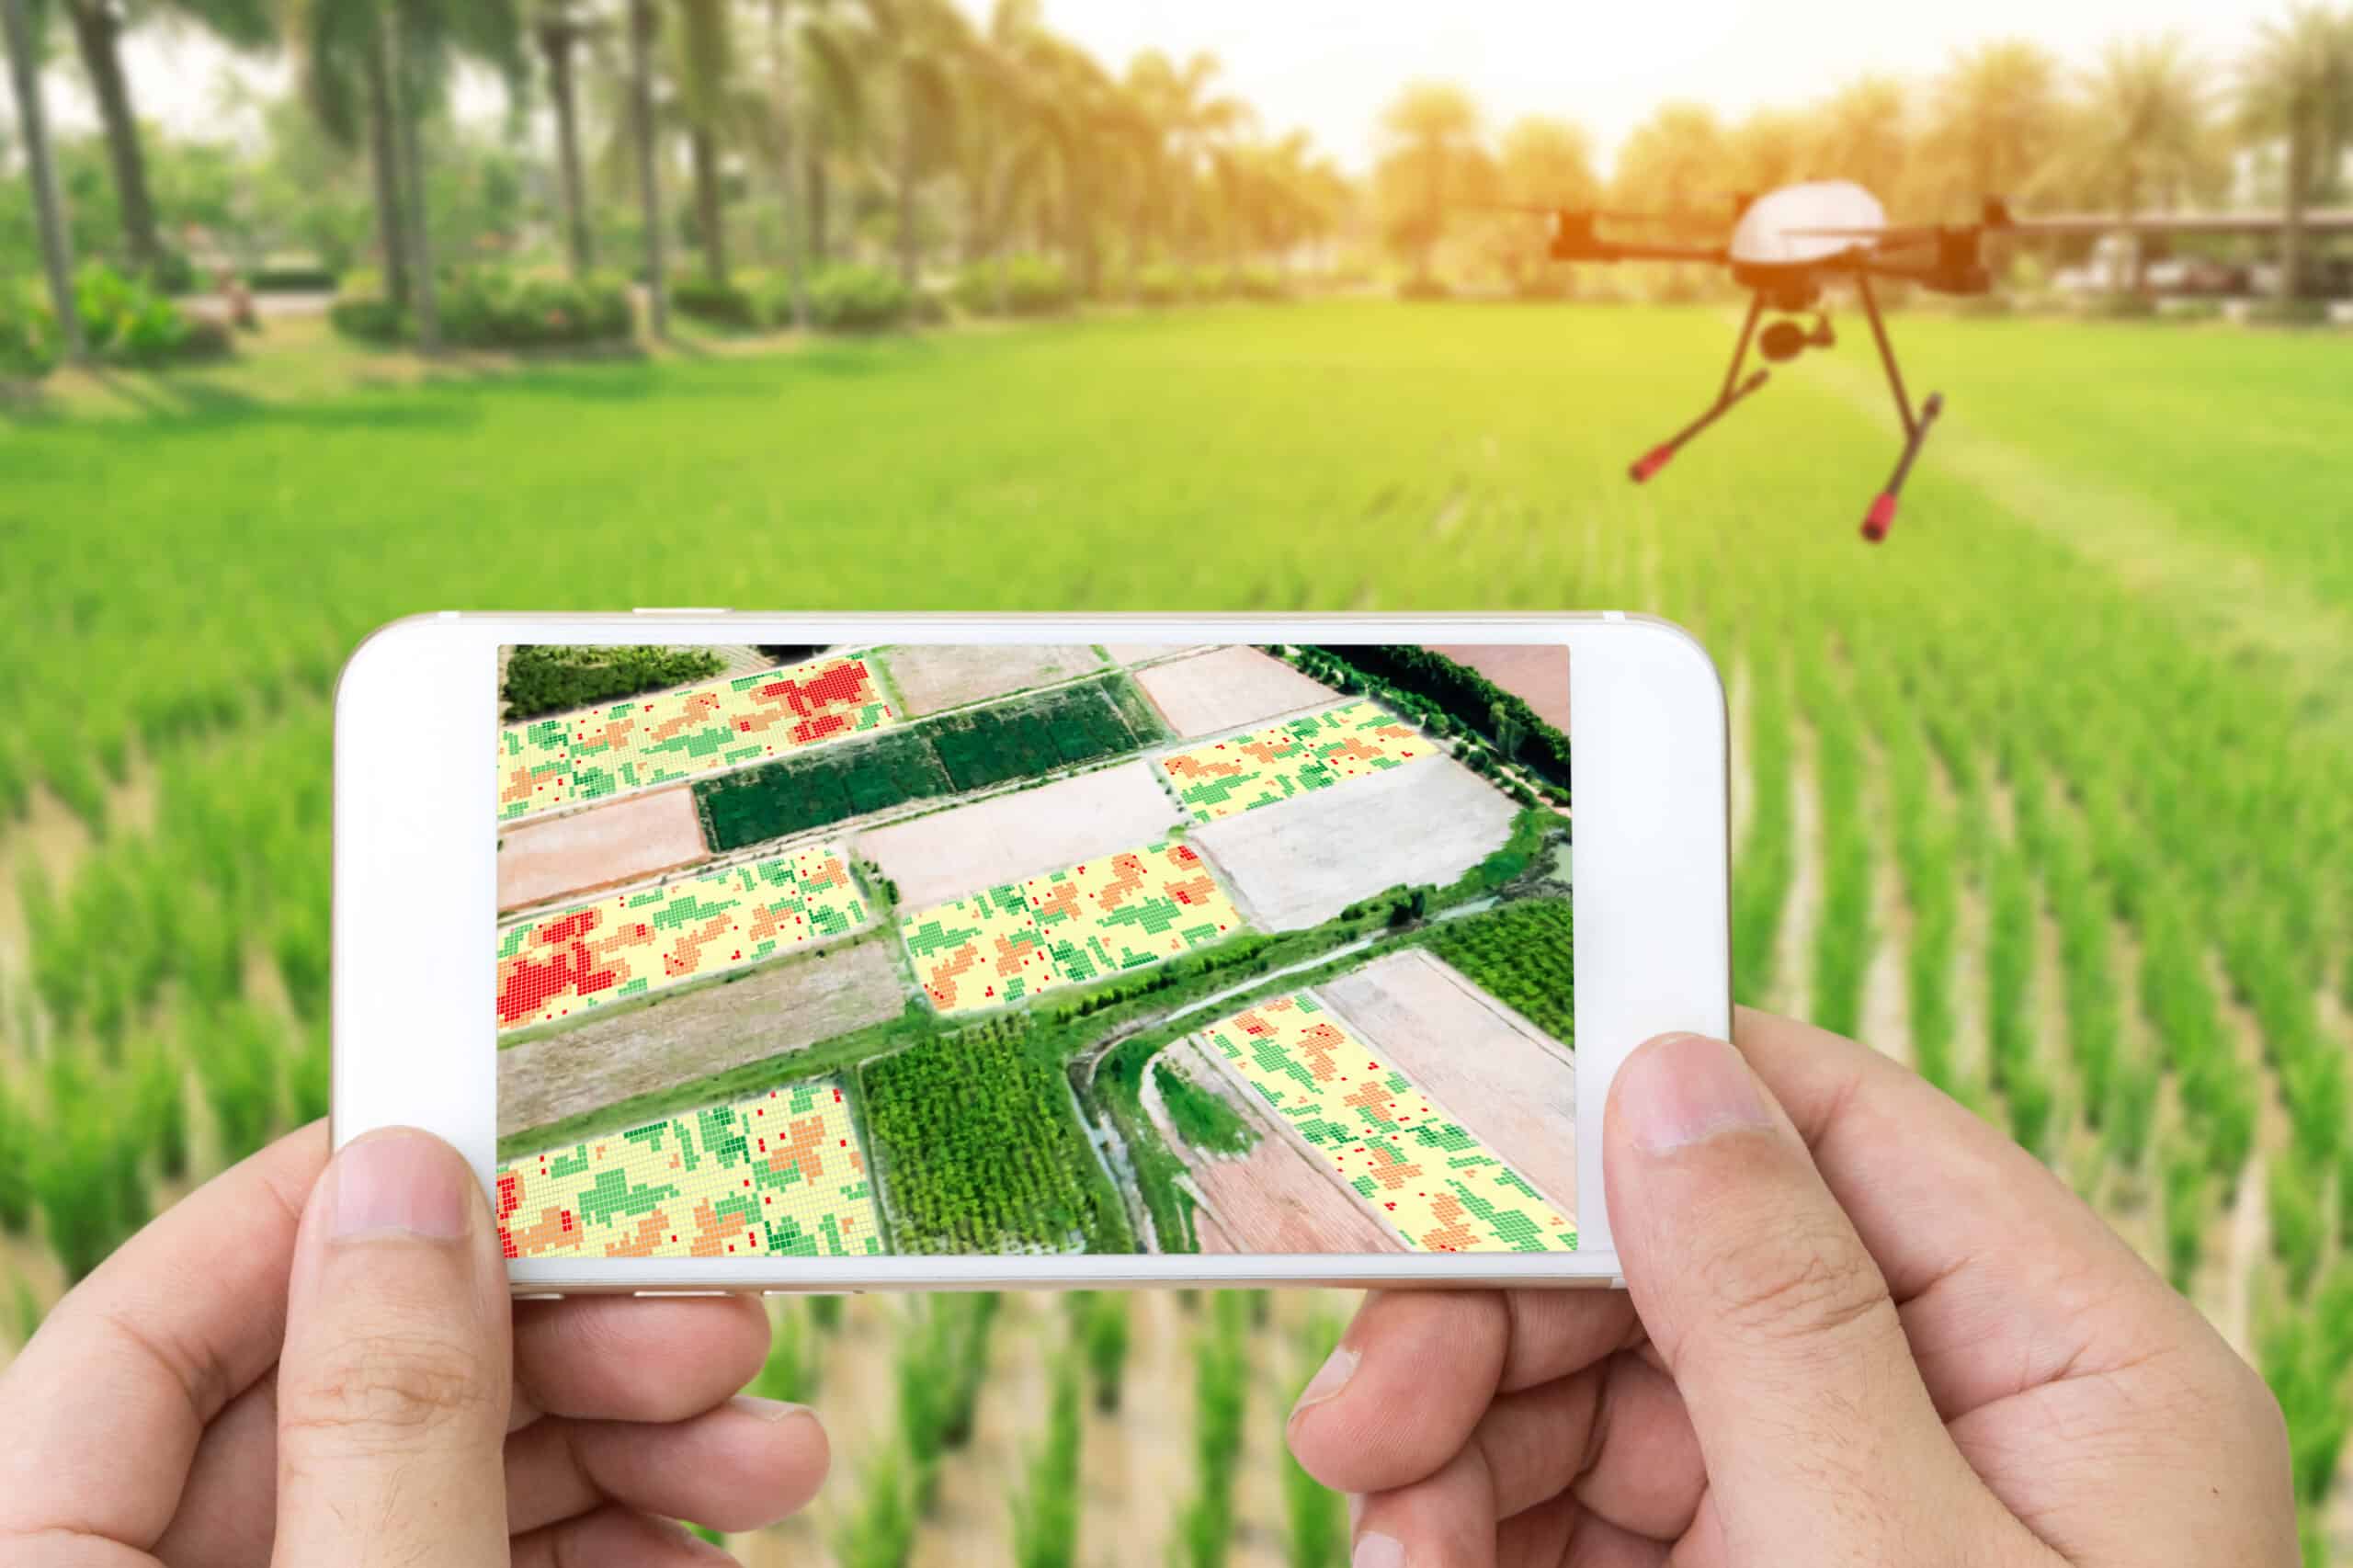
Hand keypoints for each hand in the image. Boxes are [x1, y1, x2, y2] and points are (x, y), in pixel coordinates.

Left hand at [0, 1123, 828, 1565]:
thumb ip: (384, 1422)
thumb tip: (409, 1173)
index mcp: (47, 1562)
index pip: (156, 1318)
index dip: (334, 1204)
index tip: (519, 1144)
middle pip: (339, 1395)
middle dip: (558, 1352)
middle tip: (717, 1329)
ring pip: (435, 1482)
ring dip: (624, 1451)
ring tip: (771, 1458)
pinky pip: (471, 1565)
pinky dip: (600, 1545)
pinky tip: (703, 1543)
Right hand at [1285, 1009, 2295, 1566]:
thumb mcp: (1878, 1566)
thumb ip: (1782, 1314)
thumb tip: (1674, 1080)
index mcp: (2067, 1360)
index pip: (1834, 1126)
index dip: (1638, 1102)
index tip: (1450, 1137)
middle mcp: (1959, 1412)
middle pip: (1680, 1264)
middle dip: (1502, 1323)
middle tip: (1358, 1410)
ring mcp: (1848, 1509)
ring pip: (1609, 1389)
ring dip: (1465, 1439)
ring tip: (1383, 1527)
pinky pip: (1589, 1509)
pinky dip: (1486, 1525)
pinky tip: (1424, 1565)